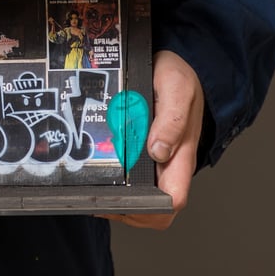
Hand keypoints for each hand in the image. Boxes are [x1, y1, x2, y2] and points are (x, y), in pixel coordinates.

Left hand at [103, 49, 204, 229]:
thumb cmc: (179, 75)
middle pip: (156, 208)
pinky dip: (117, 181)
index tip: (121, 202)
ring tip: (92, 188)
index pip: (173, 199)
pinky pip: (134, 176)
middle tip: (97, 199)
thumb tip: (159, 151)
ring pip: (143, 196)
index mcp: (182, 152)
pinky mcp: (145, 150)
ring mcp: (158, 157)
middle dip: (128, 211)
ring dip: (120, 199)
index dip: (149, 209)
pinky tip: (97, 171)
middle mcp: (171, 161)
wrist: (175, 64)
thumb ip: (171, 119)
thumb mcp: (176, 86)